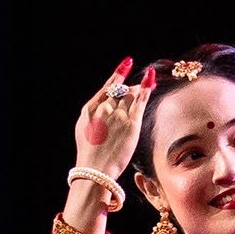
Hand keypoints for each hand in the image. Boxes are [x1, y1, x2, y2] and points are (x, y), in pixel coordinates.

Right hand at [74, 59, 155, 178]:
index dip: (118, 75)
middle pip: (121, 91)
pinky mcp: (131, 123)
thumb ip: (95, 116)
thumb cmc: (89, 155)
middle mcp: (104, 108)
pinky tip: (150, 79)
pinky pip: (140, 101)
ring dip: (139, 89)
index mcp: (89, 109)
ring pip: (131, 95)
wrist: (95, 170)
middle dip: (130, 89)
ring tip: (146, 84)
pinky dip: (146, 88)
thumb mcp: (84, 131)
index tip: (126, 64)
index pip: (107, 87)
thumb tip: (107, 107)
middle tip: (137, 89)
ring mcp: (118, 115)